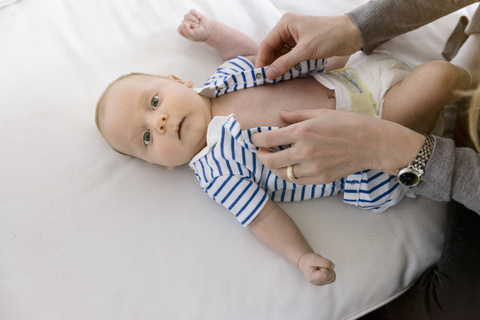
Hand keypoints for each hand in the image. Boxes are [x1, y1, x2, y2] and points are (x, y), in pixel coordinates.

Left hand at [177, 9, 214, 42]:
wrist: (209, 30)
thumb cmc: (200, 34)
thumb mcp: (193, 35)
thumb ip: (186, 31)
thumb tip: (183, 23)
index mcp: (183, 31)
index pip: (180, 28)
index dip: (186, 29)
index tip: (193, 30)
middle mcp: (184, 25)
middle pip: (184, 21)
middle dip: (192, 24)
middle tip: (197, 27)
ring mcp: (188, 19)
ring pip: (187, 15)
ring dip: (193, 19)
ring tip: (198, 22)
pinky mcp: (193, 14)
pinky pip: (191, 11)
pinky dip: (195, 13)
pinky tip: (199, 17)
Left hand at [251, 109, 423, 184]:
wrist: (373, 143)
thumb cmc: (349, 123)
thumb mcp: (321, 113)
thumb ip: (297, 115)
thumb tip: (279, 116)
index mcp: (303, 131)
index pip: (268, 139)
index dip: (256, 140)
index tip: (254, 138)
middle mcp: (305, 151)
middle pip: (269, 161)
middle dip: (260, 156)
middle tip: (261, 152)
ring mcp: (313, 168)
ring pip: (281, 174)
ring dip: (273, 167)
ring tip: (274, 159)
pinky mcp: (321, 179)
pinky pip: (297, 181)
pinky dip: (290, 174)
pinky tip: (291, 167)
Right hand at [255, 13, 362, 78]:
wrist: (352, 34)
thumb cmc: (330, 36)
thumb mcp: (306, 51)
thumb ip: (286, 62)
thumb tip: (269, 74)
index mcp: (286, 24)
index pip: (267, 43)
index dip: (262, 60)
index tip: (260, 75)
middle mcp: (288, 29)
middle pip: (273, 49)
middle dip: (271, 64)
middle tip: (269, 80)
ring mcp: (296, 37)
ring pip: (281, 54)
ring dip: (280, 66)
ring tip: (278, 79)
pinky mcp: (304, 44)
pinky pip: (291, 56)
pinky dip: (289, 65)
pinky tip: (288, 74)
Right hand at [298, 252, 335, 285]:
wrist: (305, 261)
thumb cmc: (308, 260)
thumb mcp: (315, 258)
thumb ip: (324, 262)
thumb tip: (333, 266)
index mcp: (313, 278)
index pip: (326, 274)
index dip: (325, 267)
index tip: (318, 265)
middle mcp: (317, 283)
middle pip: (330, 276)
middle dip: (327, 268)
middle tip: (319, 266)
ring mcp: (321, 283)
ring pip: (332, 277)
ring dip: (329, 270)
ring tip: (320, 267)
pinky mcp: (324, 282)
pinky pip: (333, 278)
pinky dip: (330, 272)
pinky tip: (323, 270)